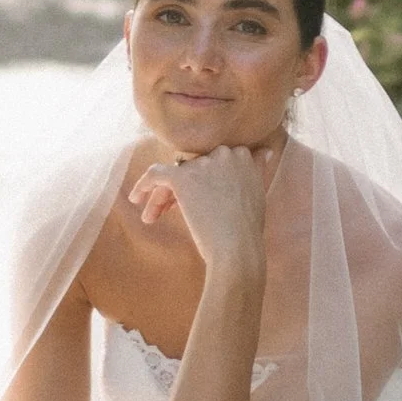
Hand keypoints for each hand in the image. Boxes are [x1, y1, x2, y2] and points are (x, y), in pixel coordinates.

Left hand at [130, 142, 269, 287]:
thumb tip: (265, 152)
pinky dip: (143, 185)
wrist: (237, 248)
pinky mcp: (182, 177)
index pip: (212, 160)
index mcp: (242, 155)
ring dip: (163, 195)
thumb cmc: (247, 229)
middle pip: (191, 166)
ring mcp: (202, 164)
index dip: (202, 178)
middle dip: (182, 187)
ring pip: (174, 174)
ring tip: (153, 217)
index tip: (197, 198)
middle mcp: (223, 153)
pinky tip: (136, 199)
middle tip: (173, 209)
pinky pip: (156, 173)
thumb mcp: (258, 192)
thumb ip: (256, 169)